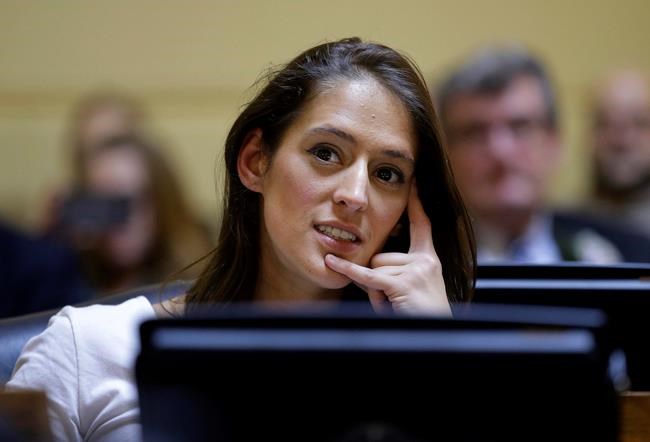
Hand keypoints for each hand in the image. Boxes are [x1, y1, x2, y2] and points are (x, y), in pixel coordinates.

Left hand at [325, 181, 450, 315]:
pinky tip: (331, 263)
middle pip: (381, 255)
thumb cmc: (420, 317)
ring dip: (375, 291)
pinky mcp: (403, 283)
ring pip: (374, 268)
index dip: (417, 203)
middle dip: (376, 279)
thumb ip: (394, 273)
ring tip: (393, 306)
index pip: (422, 225)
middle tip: (392, 300)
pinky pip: (368, 276)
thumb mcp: (410, 290)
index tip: (414, 182)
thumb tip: (366, 266)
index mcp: (429, 260)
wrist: (434, 336)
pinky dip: (349, 272)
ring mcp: (415, 270)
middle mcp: (425, 261)